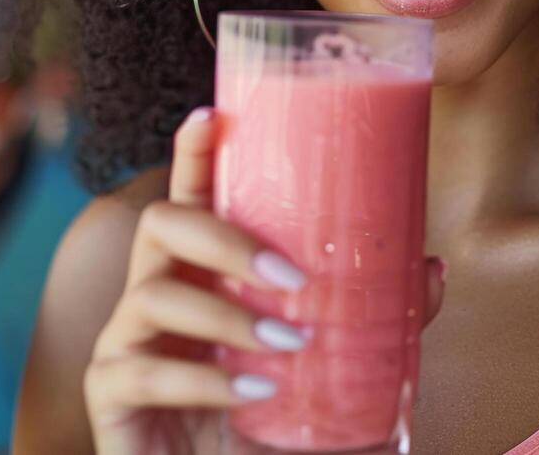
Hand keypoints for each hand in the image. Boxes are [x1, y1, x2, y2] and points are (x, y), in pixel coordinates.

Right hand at [83, 107, 446, 454]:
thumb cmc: (272, 428)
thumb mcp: (331, 371)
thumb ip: (375, 323)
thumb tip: (428, 268)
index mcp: (199, 274)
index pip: (188, 198)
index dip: (192, 153)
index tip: (212, 114)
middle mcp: (154, 296)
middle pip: (161, 225)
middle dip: (224, 236)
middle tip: (292, 274)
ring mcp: (124, 342)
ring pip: (153, 294)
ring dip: (228, 316)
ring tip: (288, 343)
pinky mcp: (110, 394)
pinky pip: (145, 371)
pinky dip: (206, 381)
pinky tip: (253, 395)